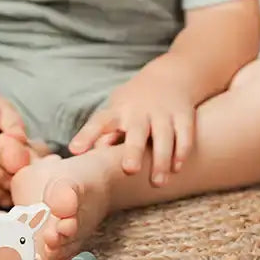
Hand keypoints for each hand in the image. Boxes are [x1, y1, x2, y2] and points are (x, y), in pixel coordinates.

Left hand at [69, 64, 195, 184]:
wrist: (169, 76)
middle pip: (136, 132)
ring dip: (161, 161)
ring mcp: (163, 113)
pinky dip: (181, 152)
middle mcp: (139, 111)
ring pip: (164, 137)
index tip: (75, 150)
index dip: (86, 136)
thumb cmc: (133, 104)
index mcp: (117, 111)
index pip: (98, 123)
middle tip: (130, 170)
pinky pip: (184, 135)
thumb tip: (91, 157)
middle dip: (133, 151)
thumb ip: (104, 136)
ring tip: (157, 183)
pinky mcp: (183, 116)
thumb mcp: (115, 113)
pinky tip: (177, 168)